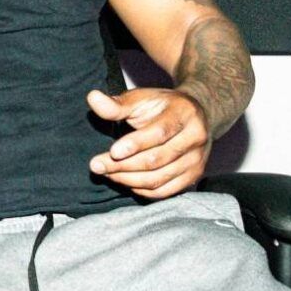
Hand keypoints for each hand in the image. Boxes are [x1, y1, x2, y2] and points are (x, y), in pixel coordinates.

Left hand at [86, 87, 209, 199]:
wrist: (195, 115)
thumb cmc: (162, 106)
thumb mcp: (141, 98)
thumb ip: (117, 104)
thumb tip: (93, 99)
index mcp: (184, 112)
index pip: (159, 133)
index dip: (135, 144)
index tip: (112, 152)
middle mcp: (196, 137)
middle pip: (156, 159)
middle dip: (123, 165)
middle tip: (97, 166)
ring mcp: (197, 159)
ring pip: (158, 178)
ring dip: (128, 179)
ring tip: (107, 173)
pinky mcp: (193, 176)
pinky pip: (164, 191)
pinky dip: (141, 189)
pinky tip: (125, 181)